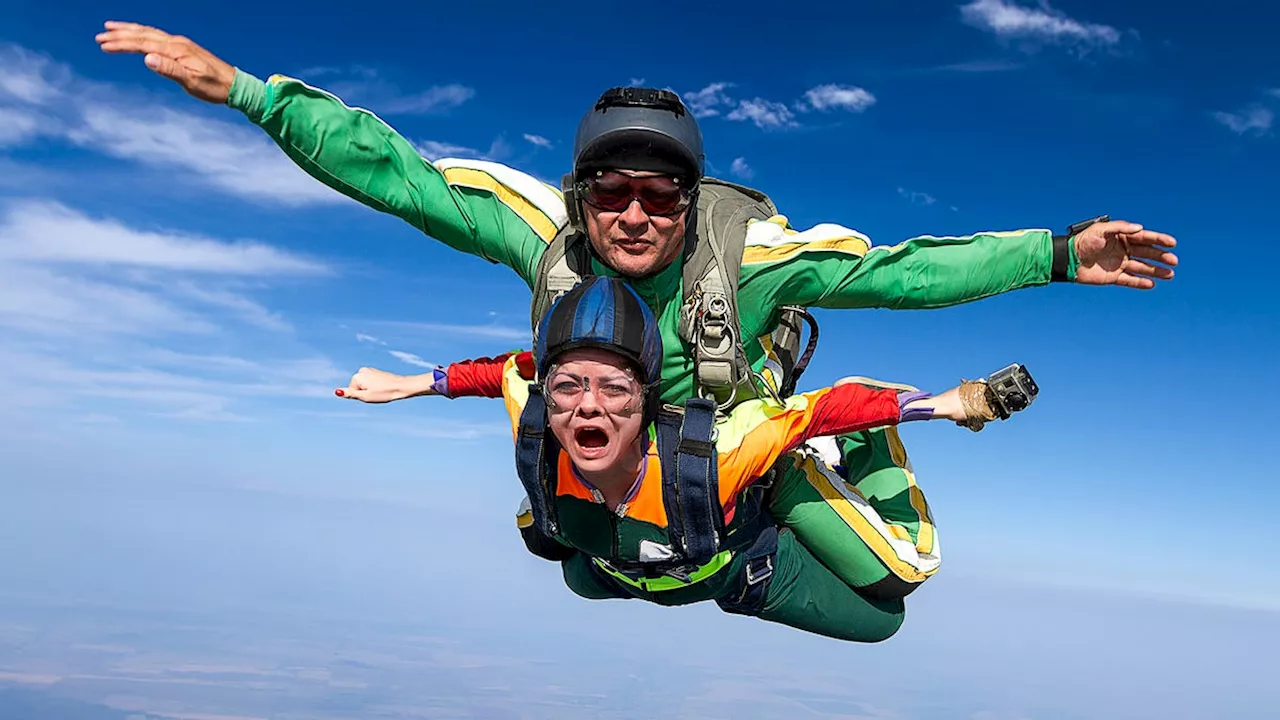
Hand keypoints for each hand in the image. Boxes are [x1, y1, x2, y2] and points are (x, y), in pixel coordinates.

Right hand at [95, 21, 234, 103]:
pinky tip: (138, 37)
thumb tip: (146, 58)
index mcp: (176, 49)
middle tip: (100, 36)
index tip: (104, 45)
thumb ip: (169, 69)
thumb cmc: (214, 87)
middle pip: (143, 34)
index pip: (143, 43)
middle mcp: (177, 42)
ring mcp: (180, 44)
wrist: (235, 85)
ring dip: (130, 31)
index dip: (122, 43)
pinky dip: (143, 34)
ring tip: (111, 29)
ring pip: (150, 33)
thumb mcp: (192, 82)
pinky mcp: (184, 49)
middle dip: (121, 35)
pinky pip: (158, 37)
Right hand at [336, 367, 431, 403]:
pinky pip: (370, 383)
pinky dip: (375, 387)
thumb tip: (336, 392)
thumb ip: (350, 394)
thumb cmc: (384, 393)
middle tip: (376, 394)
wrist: (400, 386)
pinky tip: (383, 388)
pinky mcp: (375, 372)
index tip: (372, 395)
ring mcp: (369, 370)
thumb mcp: (365, 396)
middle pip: (358, 387)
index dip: (361, 396)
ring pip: (364, 386)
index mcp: (358, 375)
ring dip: (370, 390)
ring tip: (381, 391)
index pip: (352, 391)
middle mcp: (362, 370)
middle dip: (365, 393)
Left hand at [1073, 220, 1177, 289]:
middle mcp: (1123, 250)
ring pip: (1141, 267)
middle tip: (1174, 261)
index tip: (1172, 243)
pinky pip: (1129, 280)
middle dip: (1161, 257)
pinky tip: (1151, 284)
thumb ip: (1121, 227)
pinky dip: (1140, 283)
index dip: (1159, 240)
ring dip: (1156, 271)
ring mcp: (1119, 264)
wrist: (1067, 259)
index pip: (1145, 237)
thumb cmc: (1083, 241)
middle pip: (1147, 253)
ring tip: (1170, 275)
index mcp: (1122, 237)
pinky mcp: (1113, 277)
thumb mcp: (1101, 230)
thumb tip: (1140, 228)